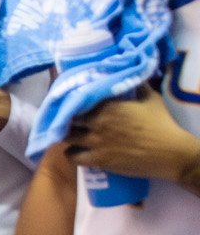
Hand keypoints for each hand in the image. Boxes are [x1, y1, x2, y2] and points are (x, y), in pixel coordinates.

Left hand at [63, 89, 199, 184]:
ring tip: (69, 135)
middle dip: (66, 120)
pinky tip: (73, 151)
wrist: (169, 152)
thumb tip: (129, 74)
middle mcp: (96, 122)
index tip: (70, 103)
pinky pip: (72, 157)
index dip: (72, 103)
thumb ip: (136, 85)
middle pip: (68, 119)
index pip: (78, 101)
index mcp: (107, 105)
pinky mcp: (97, 160)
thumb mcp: (150, 98)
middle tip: (68, 121)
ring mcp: (95, 142)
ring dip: (66, 136)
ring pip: (67, 138)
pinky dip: (70, 154)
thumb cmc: (161, 124)